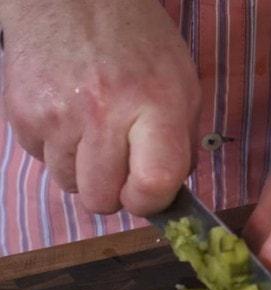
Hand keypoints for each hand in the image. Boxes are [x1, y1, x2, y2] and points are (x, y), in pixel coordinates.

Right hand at [0, 0, 200, 214]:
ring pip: (70, 186)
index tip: (150, 192)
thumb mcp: (184, 84)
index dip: (152, 201)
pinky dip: (59, 150)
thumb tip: (169, 192)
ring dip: (85, 171)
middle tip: (121, 164)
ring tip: (95, 133)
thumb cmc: (139, 43)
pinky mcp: (22, 115)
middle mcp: (103, 113)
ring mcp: (57, 116)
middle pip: (102, 200)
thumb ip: (183, 142)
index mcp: (155, 105)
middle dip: (115, 192)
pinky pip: (43, 162)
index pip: (153, 184)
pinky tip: (71, 118)